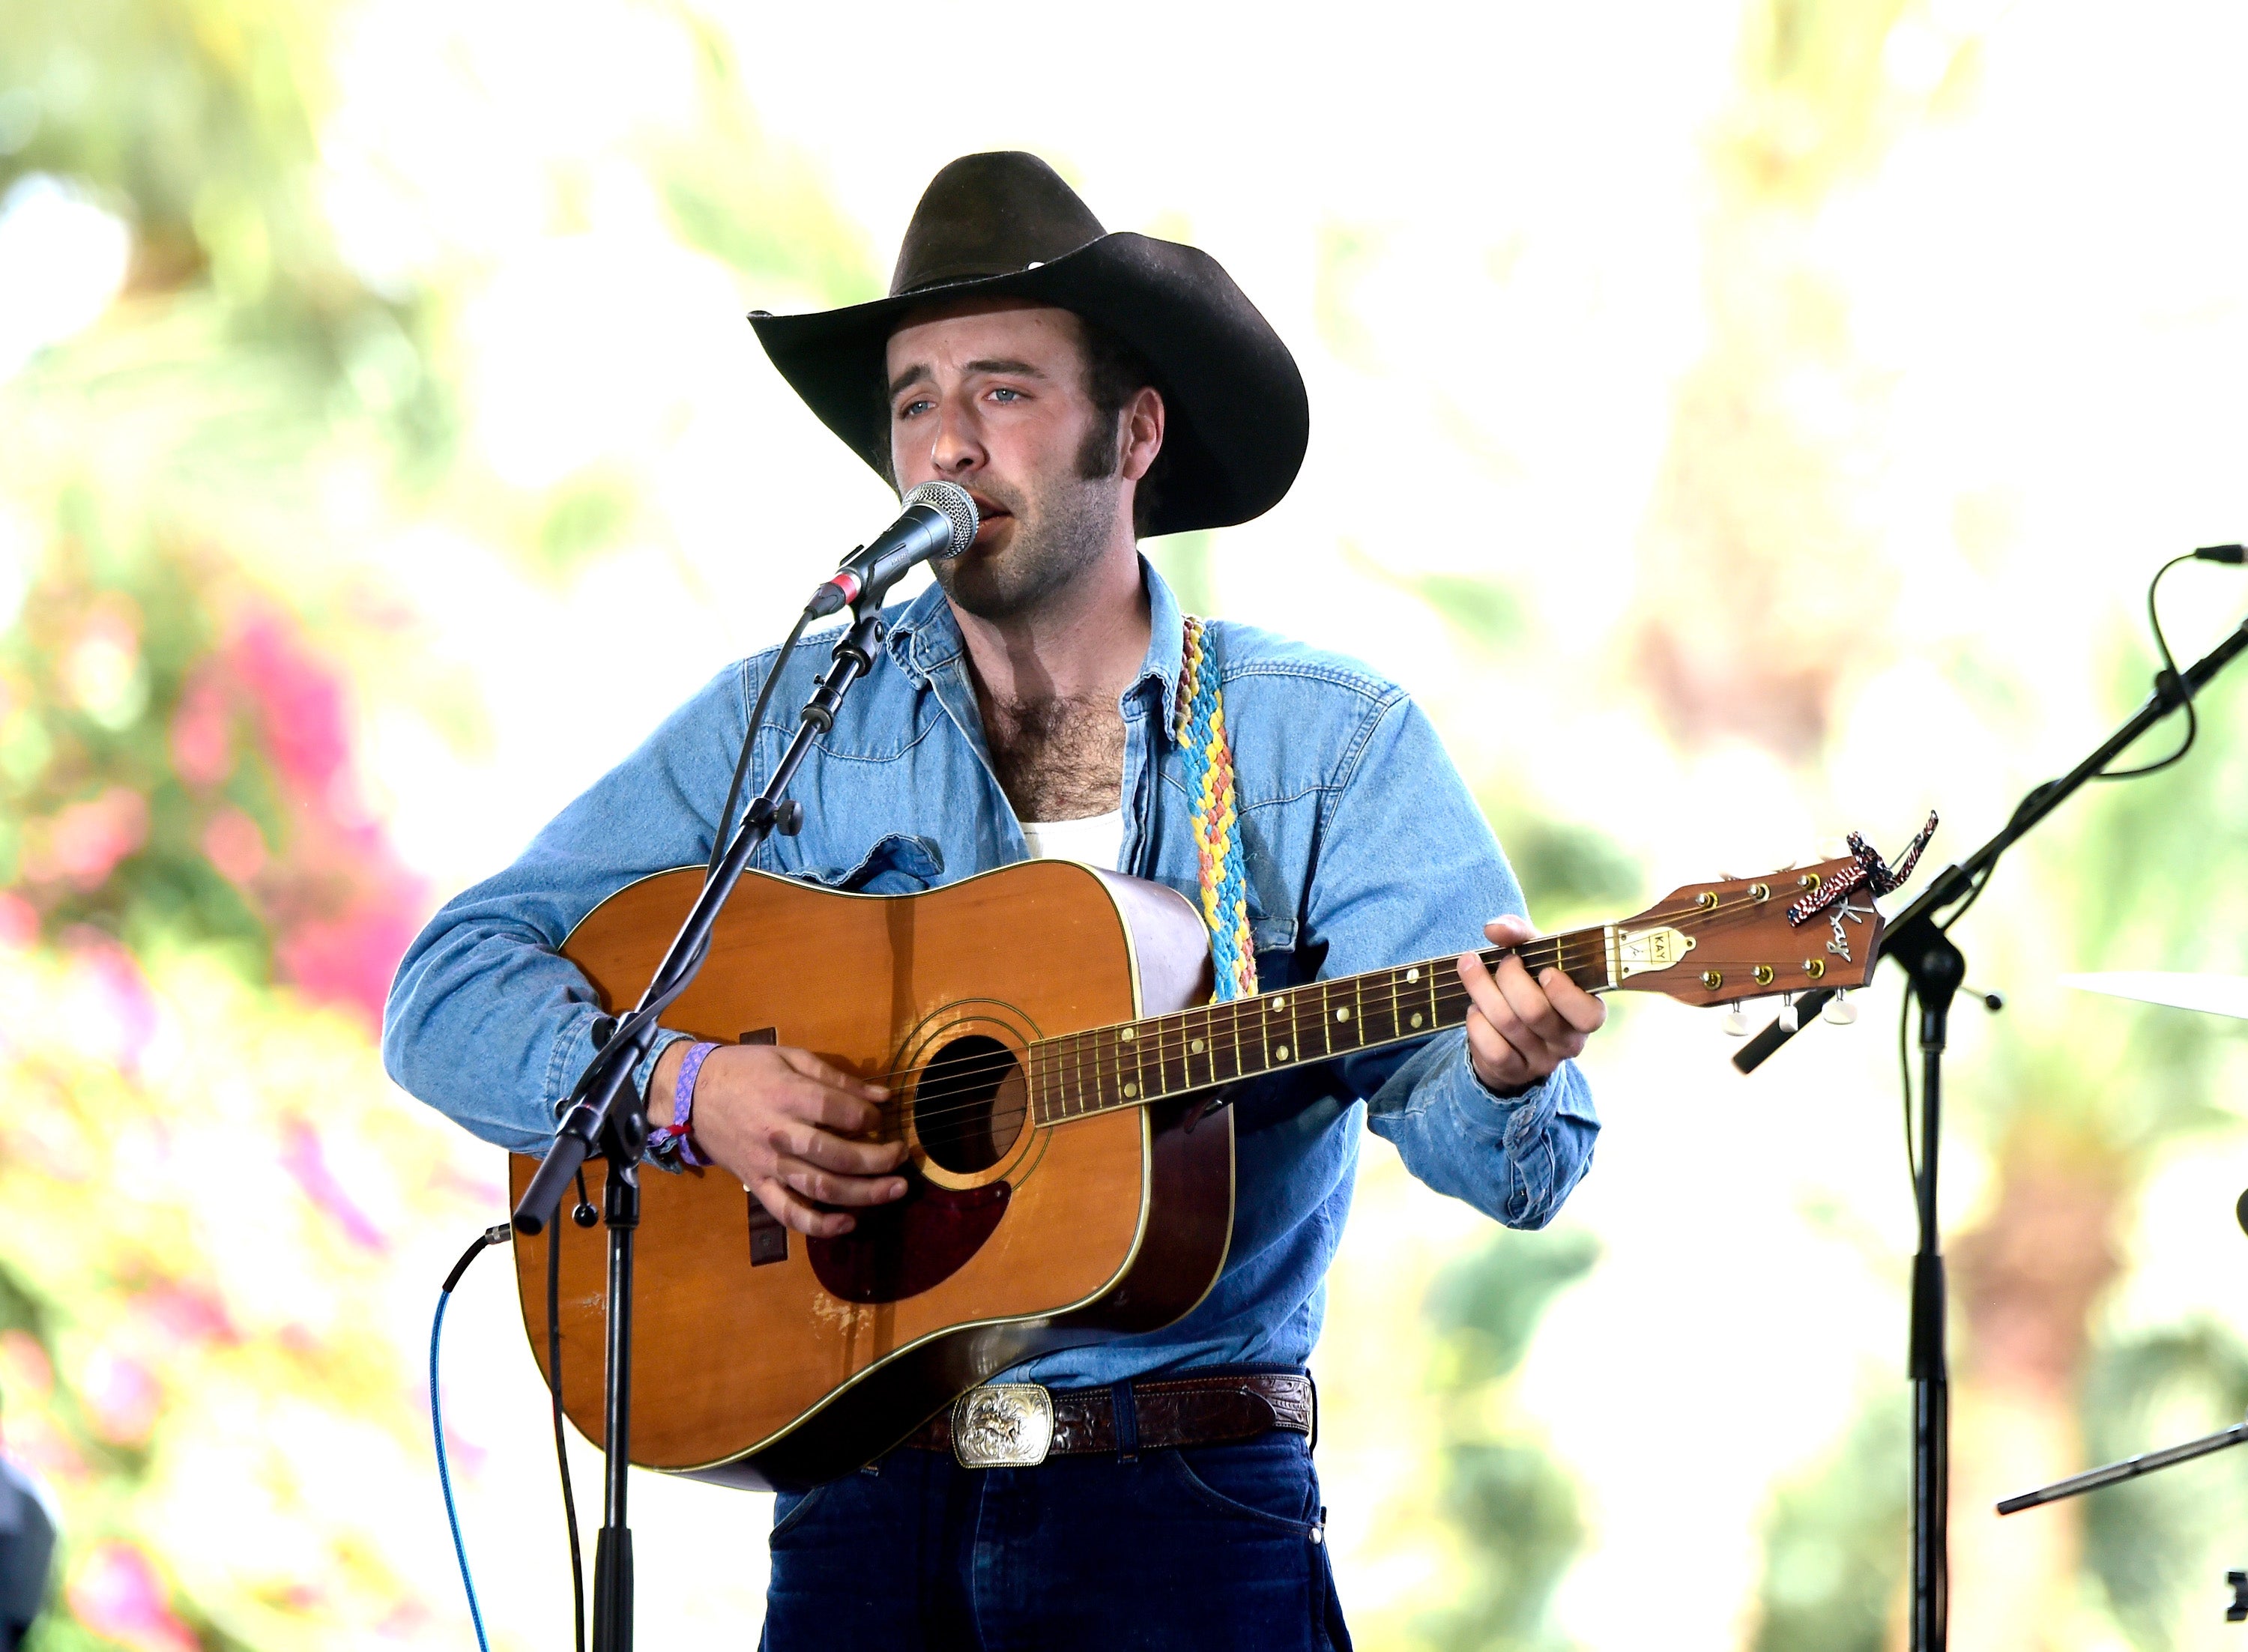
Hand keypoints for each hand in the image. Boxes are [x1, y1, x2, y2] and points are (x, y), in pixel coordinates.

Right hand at [649, 1041, 906, 1236]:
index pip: (838, 1111)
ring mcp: (767, 1165)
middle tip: (902, 1158)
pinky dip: (819, 1225)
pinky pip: (788, 1213)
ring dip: (863, 1194)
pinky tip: (848, 1223)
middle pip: (836, 1155)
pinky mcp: (757, 1186)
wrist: (691, 1093)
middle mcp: (779, 1134)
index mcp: (787, 1095)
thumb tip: (884, 1097)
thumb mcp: (791, 1057)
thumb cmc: (746, 1070)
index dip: (869, 1117)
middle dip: (877, 1160)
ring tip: (895, 1189)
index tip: (882, 1118)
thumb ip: (837, 1078)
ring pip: (820, 1188)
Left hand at [1455, 915, 1605, 1096]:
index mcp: (1588, 1013)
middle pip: (1535, 1011)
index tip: (1545, 971)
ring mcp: (1542, 1061)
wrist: (1511, 1031)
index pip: (1589, 1015)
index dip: (1564, 992)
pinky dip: (1477, 1024)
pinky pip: (1493, 1049)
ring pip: (1508, 1024)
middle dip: (1509, 978)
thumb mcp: (1537, 956)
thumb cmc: (1533, 984)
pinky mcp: (1514, 1072)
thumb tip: (1494, 929)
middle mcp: (1569, 1042)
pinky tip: (1474, 1009)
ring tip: (1472, 971)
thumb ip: (1520, 935)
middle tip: (1502, 962)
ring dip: (1482, 991)